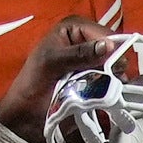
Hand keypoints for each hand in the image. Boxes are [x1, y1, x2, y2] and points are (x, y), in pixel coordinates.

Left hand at [0, 15, 108, 137]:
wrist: (27, 114)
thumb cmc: (32, 84)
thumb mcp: (52, 62)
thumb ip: (79, 53)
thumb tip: (107, 46)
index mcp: (73, 28)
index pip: (104, 34)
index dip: (112, 49)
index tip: (113, 67)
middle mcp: (85, 41)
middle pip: (114, 50)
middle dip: (114, 65)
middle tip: (109, 80)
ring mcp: (91, 62)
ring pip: (116, 67)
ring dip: (115, 79)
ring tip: (106, 89)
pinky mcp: (94, 80)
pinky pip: (112, 82)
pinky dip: (113, 89)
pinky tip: (109, 95)